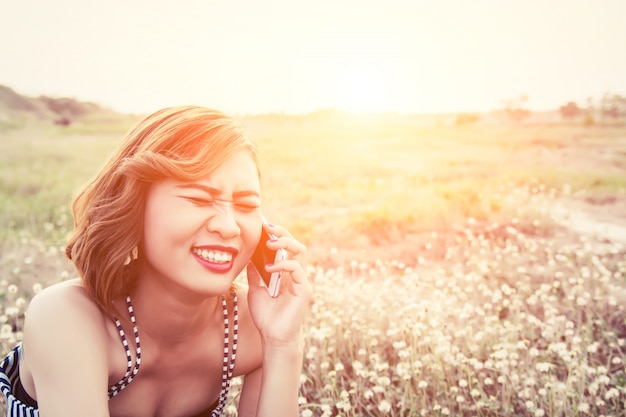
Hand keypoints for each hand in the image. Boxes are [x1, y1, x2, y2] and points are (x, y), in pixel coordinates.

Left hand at [246, 223, 312, 346]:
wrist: (273, 338)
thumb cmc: (266, 316)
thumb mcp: (255, 290)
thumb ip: (255, 273)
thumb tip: (248, 256)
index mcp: (286, 272)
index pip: (285, 247)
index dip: (276, 235)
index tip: (263, 225)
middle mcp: (296, 274)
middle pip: (295, 245)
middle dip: (282, 233)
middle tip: (268, 227)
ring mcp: (301, 280)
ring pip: (299, 252)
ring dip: (285, 244)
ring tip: (270, 243)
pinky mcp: (304, 289)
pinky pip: (297, 269)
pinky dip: (283, 265)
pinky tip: (269, 268)